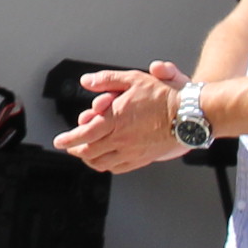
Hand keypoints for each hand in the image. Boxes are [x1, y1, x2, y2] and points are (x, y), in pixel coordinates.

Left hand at [56, 62, 190, 175]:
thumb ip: (106, 80)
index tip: (60, 141)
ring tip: (85, 155)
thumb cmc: (163, 96)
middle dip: (76, 151)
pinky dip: (107, 166)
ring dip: (89, 160)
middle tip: (70, 148)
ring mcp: (131, 151)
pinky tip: (105, 161)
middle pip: (89, 152)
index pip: (84, 134)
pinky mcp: (142, 159)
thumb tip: (86, 81)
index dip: (69, 139)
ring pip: (102, 162)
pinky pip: (118, 168)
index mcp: (115, 119)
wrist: (188, 115)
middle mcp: (121, 139)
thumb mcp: (133, 79)